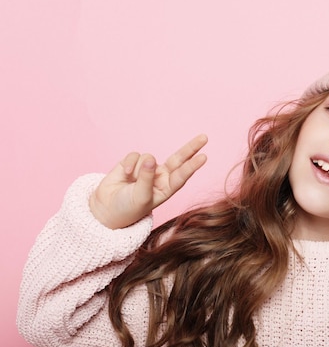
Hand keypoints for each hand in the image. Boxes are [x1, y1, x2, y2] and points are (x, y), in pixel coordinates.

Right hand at [89, 134, 207, 228]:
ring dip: (139, 169)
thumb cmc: (128, 208)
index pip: (182, 175)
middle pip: (178, 159)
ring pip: (149, 158)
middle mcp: (161, 177)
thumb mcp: (141, 197)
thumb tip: (151, 159)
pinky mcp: (133, 162)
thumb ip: (147, 179)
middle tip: (204, 137)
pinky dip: (129, 164)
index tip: (204, 157)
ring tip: (131, 181)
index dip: (192, 166)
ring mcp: (148, 168)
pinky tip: (125, 174)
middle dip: (190, 148)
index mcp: (167, 188)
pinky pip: (135, 155)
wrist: (107, 208)